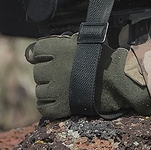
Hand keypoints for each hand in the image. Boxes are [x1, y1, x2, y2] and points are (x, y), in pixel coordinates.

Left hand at [25, 34, 150, 118]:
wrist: (119, 82)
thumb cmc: (104, 60)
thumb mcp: (84, 42)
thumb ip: (60, 43)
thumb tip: (30, 53)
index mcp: (61, 49)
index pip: (35, 51)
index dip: (40, 55)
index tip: (47, 59)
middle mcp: (56, 68)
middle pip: (37, 72)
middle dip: (47, 74)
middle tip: (63, 76)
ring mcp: (57, 88)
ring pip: (39, 90)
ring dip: (48, 91)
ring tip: (64, 89)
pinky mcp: (61, 106)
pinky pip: (43, 107)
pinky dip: (48, 106)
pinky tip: (58, 101)